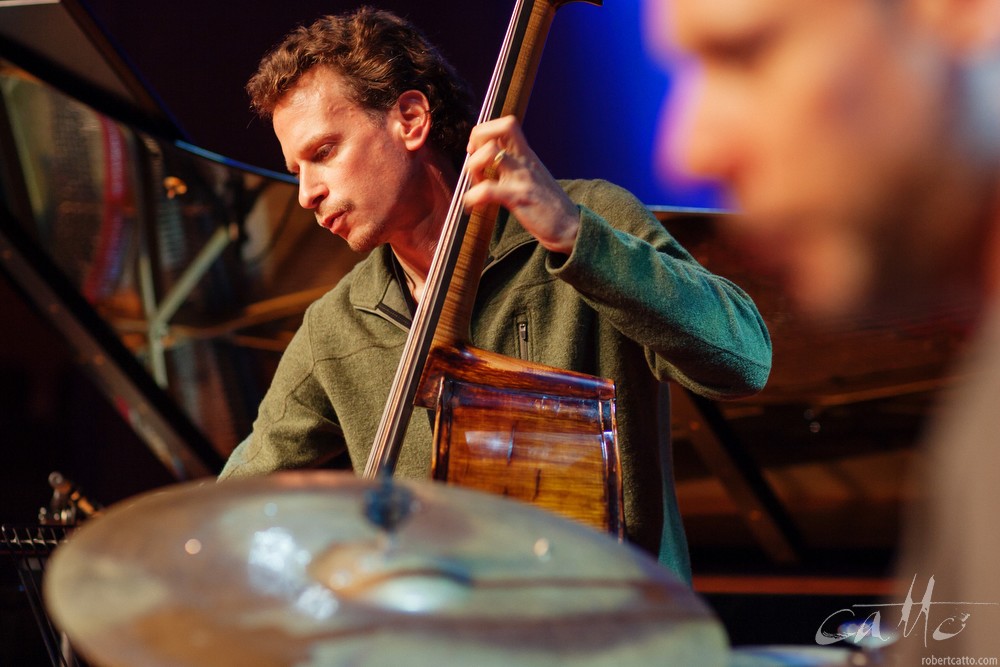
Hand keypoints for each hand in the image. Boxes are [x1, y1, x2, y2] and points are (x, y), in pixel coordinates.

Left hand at [464, 116, 579, 254]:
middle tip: (477, 163)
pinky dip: (472, 197)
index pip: (506, 125)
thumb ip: (514, 167)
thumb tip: (489, 164)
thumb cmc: (549, 207)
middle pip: (501, 127)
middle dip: (478, 140)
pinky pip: (487, 190)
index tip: (477, 150)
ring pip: (489, 153)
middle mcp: (525, 161)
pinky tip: (472, 206)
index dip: (486, 132)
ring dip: (474, 168)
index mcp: (527, 155)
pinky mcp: (518, 198)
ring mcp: (522, 178)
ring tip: (477, 186)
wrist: (570, 228)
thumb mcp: (532, 178)